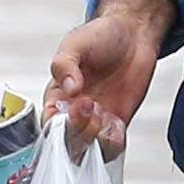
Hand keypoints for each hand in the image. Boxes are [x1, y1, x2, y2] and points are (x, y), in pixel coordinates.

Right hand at [45, 0, 172, 154]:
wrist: (133, 34)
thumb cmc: (100, 36)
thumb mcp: (77, 43)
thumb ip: (65, 64)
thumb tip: (69, 89)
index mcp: (56, 96)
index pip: (49, 124)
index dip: (60, 123)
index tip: (76, 105)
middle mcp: (73, 112)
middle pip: (68, 142)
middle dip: (80, 130)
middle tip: (92, 105)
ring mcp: (96, 120)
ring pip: (89, 149)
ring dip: (97, 137)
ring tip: (104, 112)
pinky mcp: (116, 124)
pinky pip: (112, 146)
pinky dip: (114, 140)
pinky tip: (116, 121)